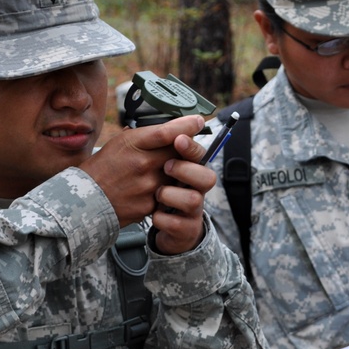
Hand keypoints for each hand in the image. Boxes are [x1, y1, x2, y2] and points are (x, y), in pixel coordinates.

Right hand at [79, 115, 208, 235]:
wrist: (88, 199)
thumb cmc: (104, 167)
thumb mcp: (120, 142)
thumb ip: (147, 136)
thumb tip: (173, 128)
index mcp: (133, 144)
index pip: (167, 132)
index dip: (187, 125)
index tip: (198, 121)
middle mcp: (143, 164)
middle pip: (180, 152)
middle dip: (188, 148)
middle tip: (188, 147)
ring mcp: (148, 186)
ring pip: (179, 173)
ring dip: (179, 170)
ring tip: (165, 169)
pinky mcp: (151, 205)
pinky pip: (171, 192)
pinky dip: (169, 188)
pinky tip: (157, 186)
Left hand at [148, 132, 216, 253]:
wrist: (140, 223)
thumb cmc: (149, 186)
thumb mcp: (150, 161)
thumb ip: (161, 142)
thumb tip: (171, 119)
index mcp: (188, 169)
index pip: (200, 154)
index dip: (192, 147)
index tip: (178, 139)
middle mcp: (195, 188)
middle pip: (209, 177)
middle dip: (188, 170)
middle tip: (166, 167)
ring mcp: (192, 210)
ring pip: (194, 200)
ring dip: (171, 195)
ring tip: (157, 194)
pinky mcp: (184, 229)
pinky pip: (177, 223)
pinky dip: (160, 218)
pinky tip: (151, 213)